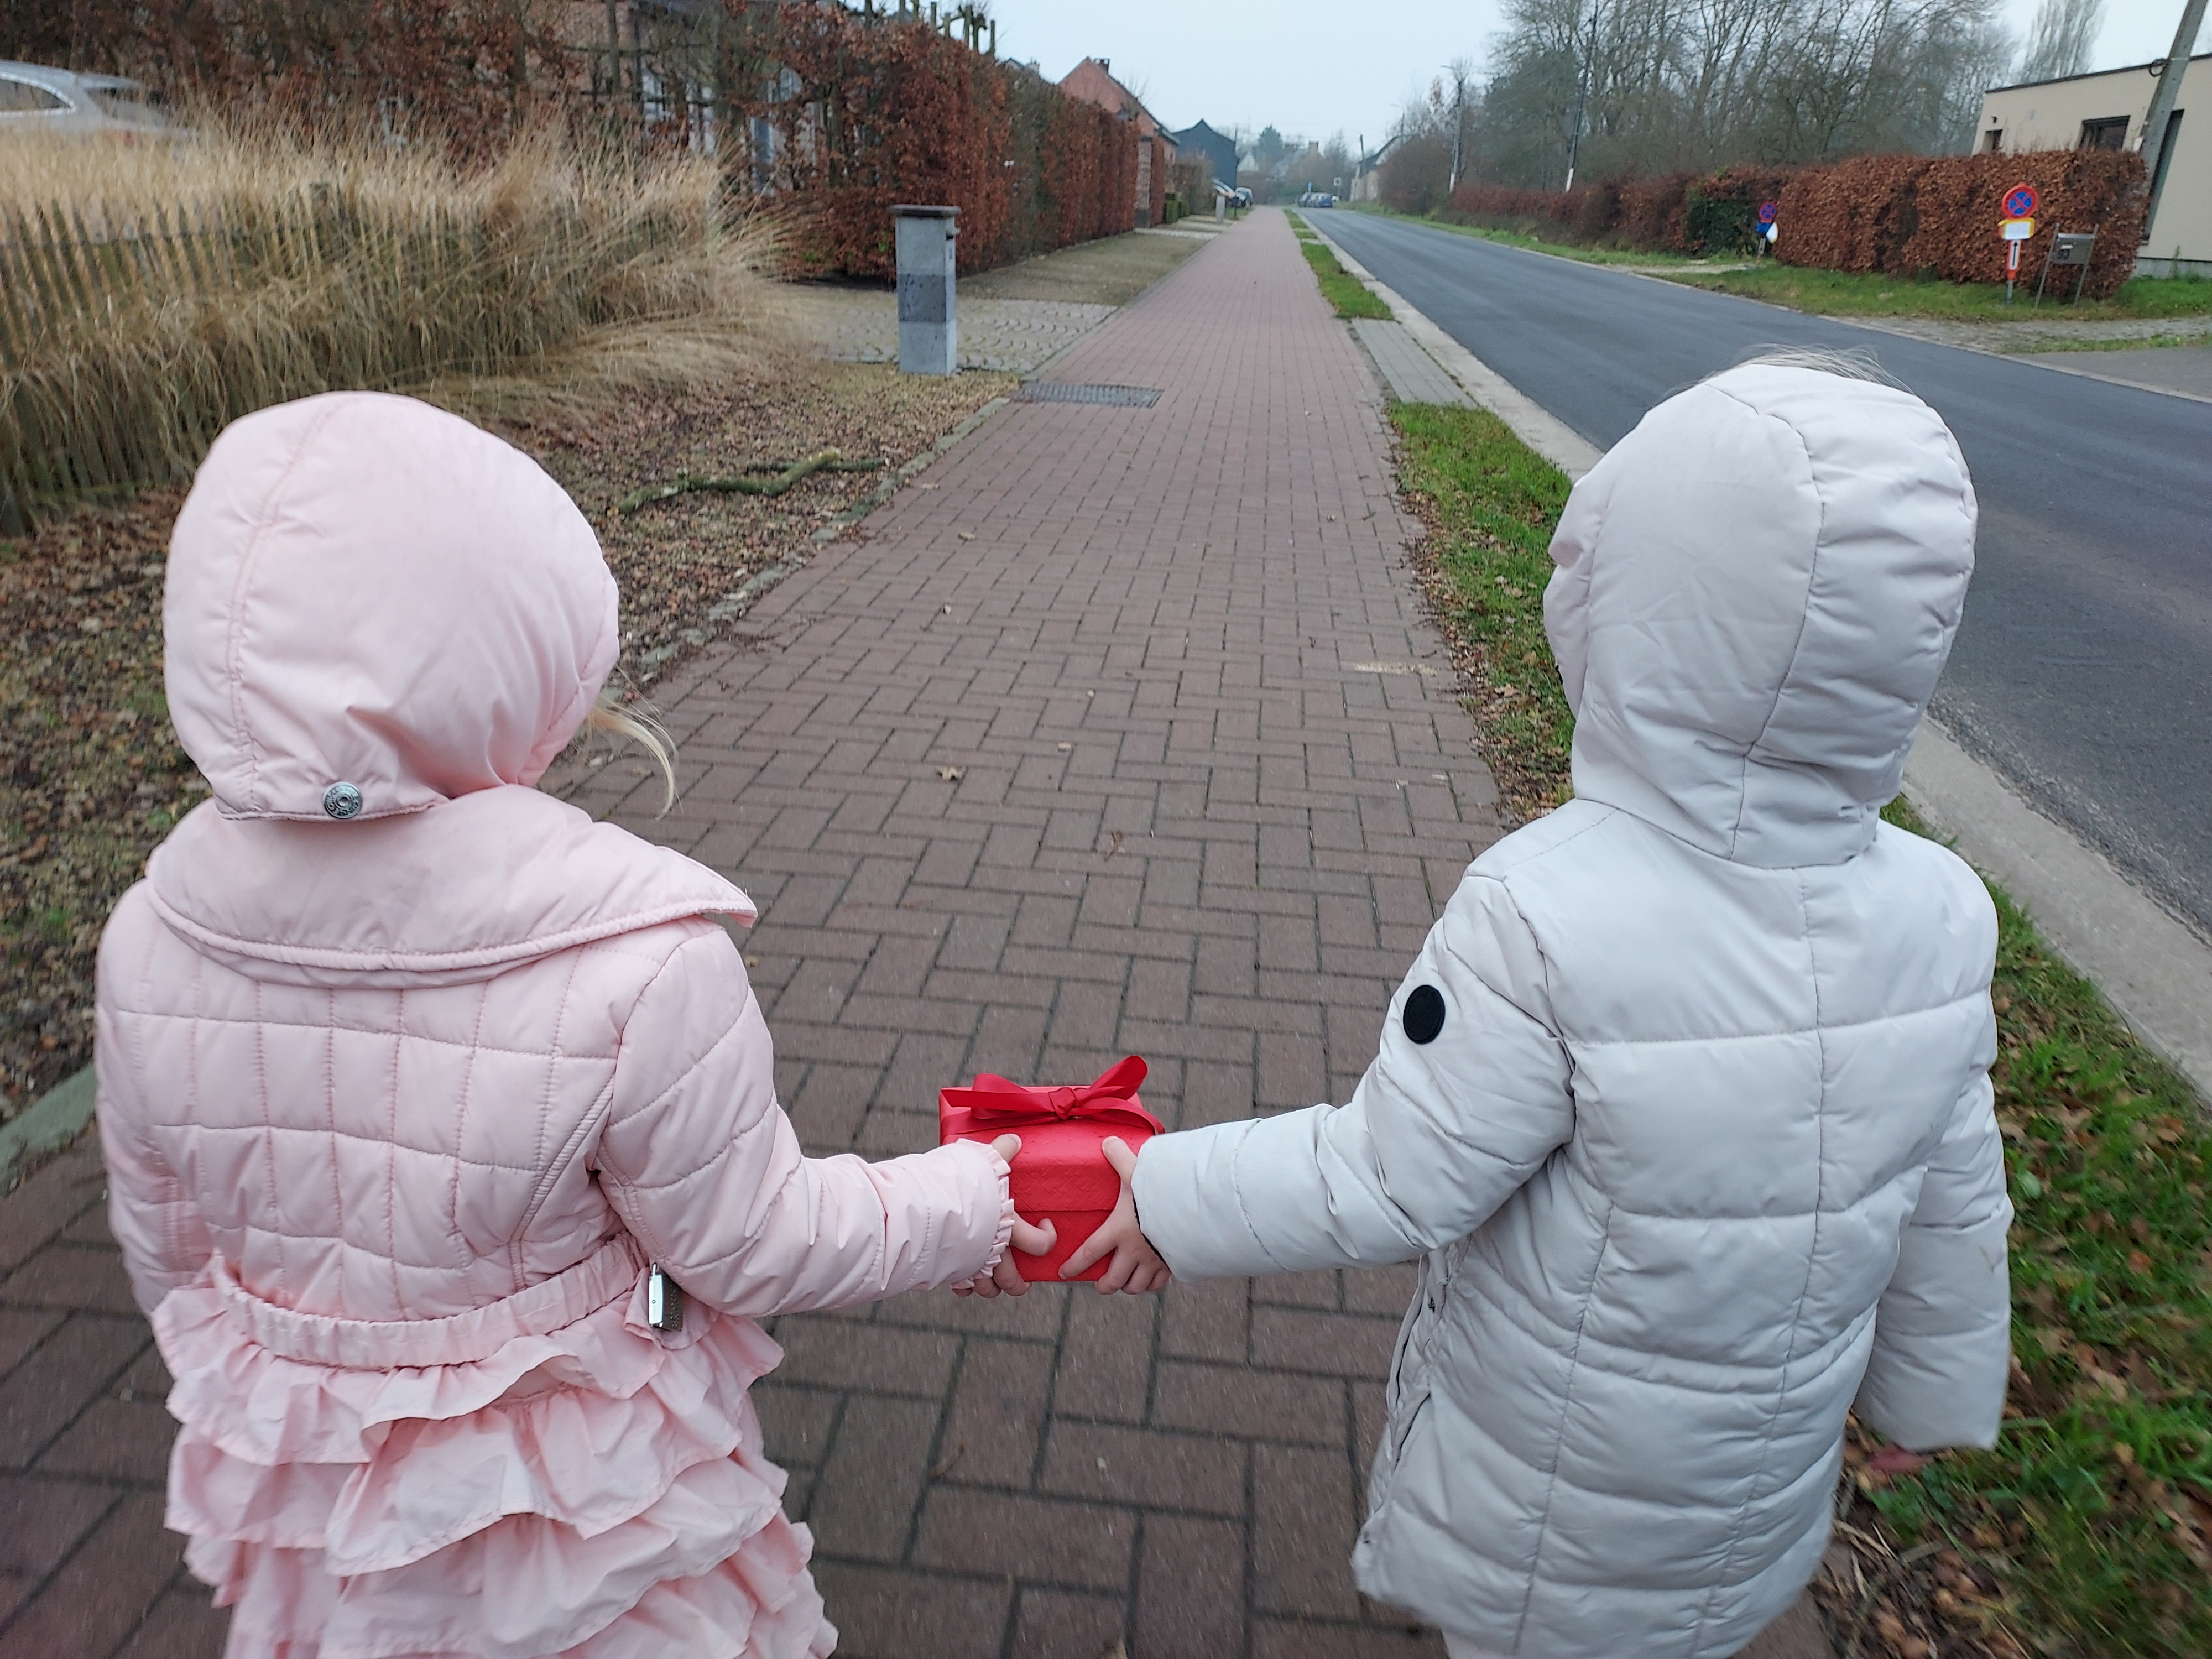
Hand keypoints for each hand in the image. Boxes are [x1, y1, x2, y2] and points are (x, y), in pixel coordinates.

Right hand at [954, 1135, 1056, 1297]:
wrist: (920, 1205)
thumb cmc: (955, 1183)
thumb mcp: (982, 1161)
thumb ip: (1001, 1151)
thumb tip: (1014, 1140)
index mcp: (1009, 1227)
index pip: (1040, 1244)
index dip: (1047, 1238)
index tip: (1046, 1225)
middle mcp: (993, 1252)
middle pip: (1013, 1281)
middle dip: (1018, 1283)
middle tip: (1021, 1278)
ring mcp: (970, 1264)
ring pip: (987, 1289)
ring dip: (991, 1287)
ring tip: (992, 1281)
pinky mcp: (948, 1270)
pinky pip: (959, 1287)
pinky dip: (963, 1286)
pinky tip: (963, 1279)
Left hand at [1060, 1136, 1170, 1293]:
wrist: (1193, 1210)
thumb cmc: (1160, 1191)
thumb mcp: (1136, 1171)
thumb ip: (1120, 1157)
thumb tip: (1107, 1141)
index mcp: (1118, 1231)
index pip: (1089, 1253)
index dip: (1074, 1265)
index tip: (1063, 1273)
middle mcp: (1134, 1251)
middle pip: (1113, 1280)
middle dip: (1104, 1285)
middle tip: (1099, 1284)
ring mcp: (1154, 1261)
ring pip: (1136, 1286)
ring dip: (1128, 1286)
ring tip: (1124, 1282)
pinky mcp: (1173, 1264)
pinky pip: (1160, 1283)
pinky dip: (1153, 1284)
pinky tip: (1151, 1278)